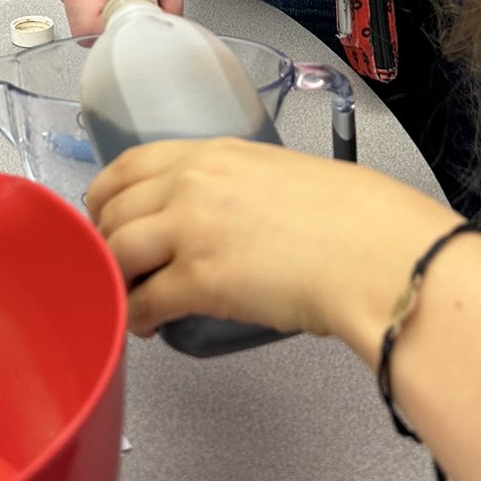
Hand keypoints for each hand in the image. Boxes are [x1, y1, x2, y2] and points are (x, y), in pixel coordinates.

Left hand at [87, 138, 455, 352]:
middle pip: (113, 211)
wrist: (376, 253)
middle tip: (114, 265)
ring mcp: (192, 231)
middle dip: (104, 241)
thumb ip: (240, 186)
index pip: (129, 164)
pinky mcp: (200, 281)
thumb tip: (228, 215)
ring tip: (128, 299)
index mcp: (214, 153)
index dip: (106, 195)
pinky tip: (145, 327)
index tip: (104, 215)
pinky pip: (144, 301)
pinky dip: (135, 318)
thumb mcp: (284, 174)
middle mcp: (193, 184)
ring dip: (114, 280)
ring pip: (117, 253)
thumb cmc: (353, 218)